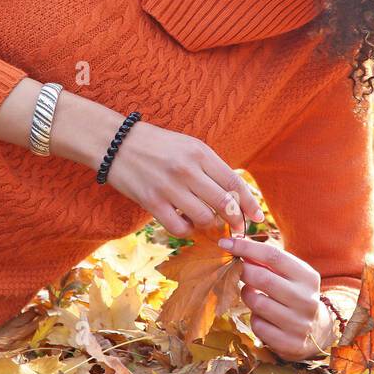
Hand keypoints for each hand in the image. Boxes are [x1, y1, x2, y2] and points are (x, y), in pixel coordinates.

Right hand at [104, 119, 261, 239]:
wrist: (115, 143)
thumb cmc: (156, 145)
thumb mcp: (188, 146)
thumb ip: (210, 167)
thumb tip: (235, 193)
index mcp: (200, 152)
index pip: (234, 182)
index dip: (250, 203)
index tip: (258, 217)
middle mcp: (187, 169)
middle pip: (224, 203)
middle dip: (236, 221)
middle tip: (237, 229)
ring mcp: (169, 186)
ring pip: (204, 218)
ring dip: (209, 226)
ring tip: (205, 222)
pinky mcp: (152, 202)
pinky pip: (179, 227)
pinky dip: (187, 231)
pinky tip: (185, 224)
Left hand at [217, 233, 335, 360]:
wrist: (317, 330)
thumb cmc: (295, 294)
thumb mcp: (290, 275)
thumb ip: (268, 261)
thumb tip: (237, 244)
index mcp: (308, 277)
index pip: (273, 255)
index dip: (246, 247)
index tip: (225, 242)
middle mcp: (306, 299)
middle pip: (263, 278)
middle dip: (243, 271)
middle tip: (235, 269)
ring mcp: (299, 323)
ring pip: (257, 303)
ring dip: (247, 296)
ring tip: (251, 293)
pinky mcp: (289, 343)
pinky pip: (258, 326)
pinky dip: (254, 319)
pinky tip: (261, 316)